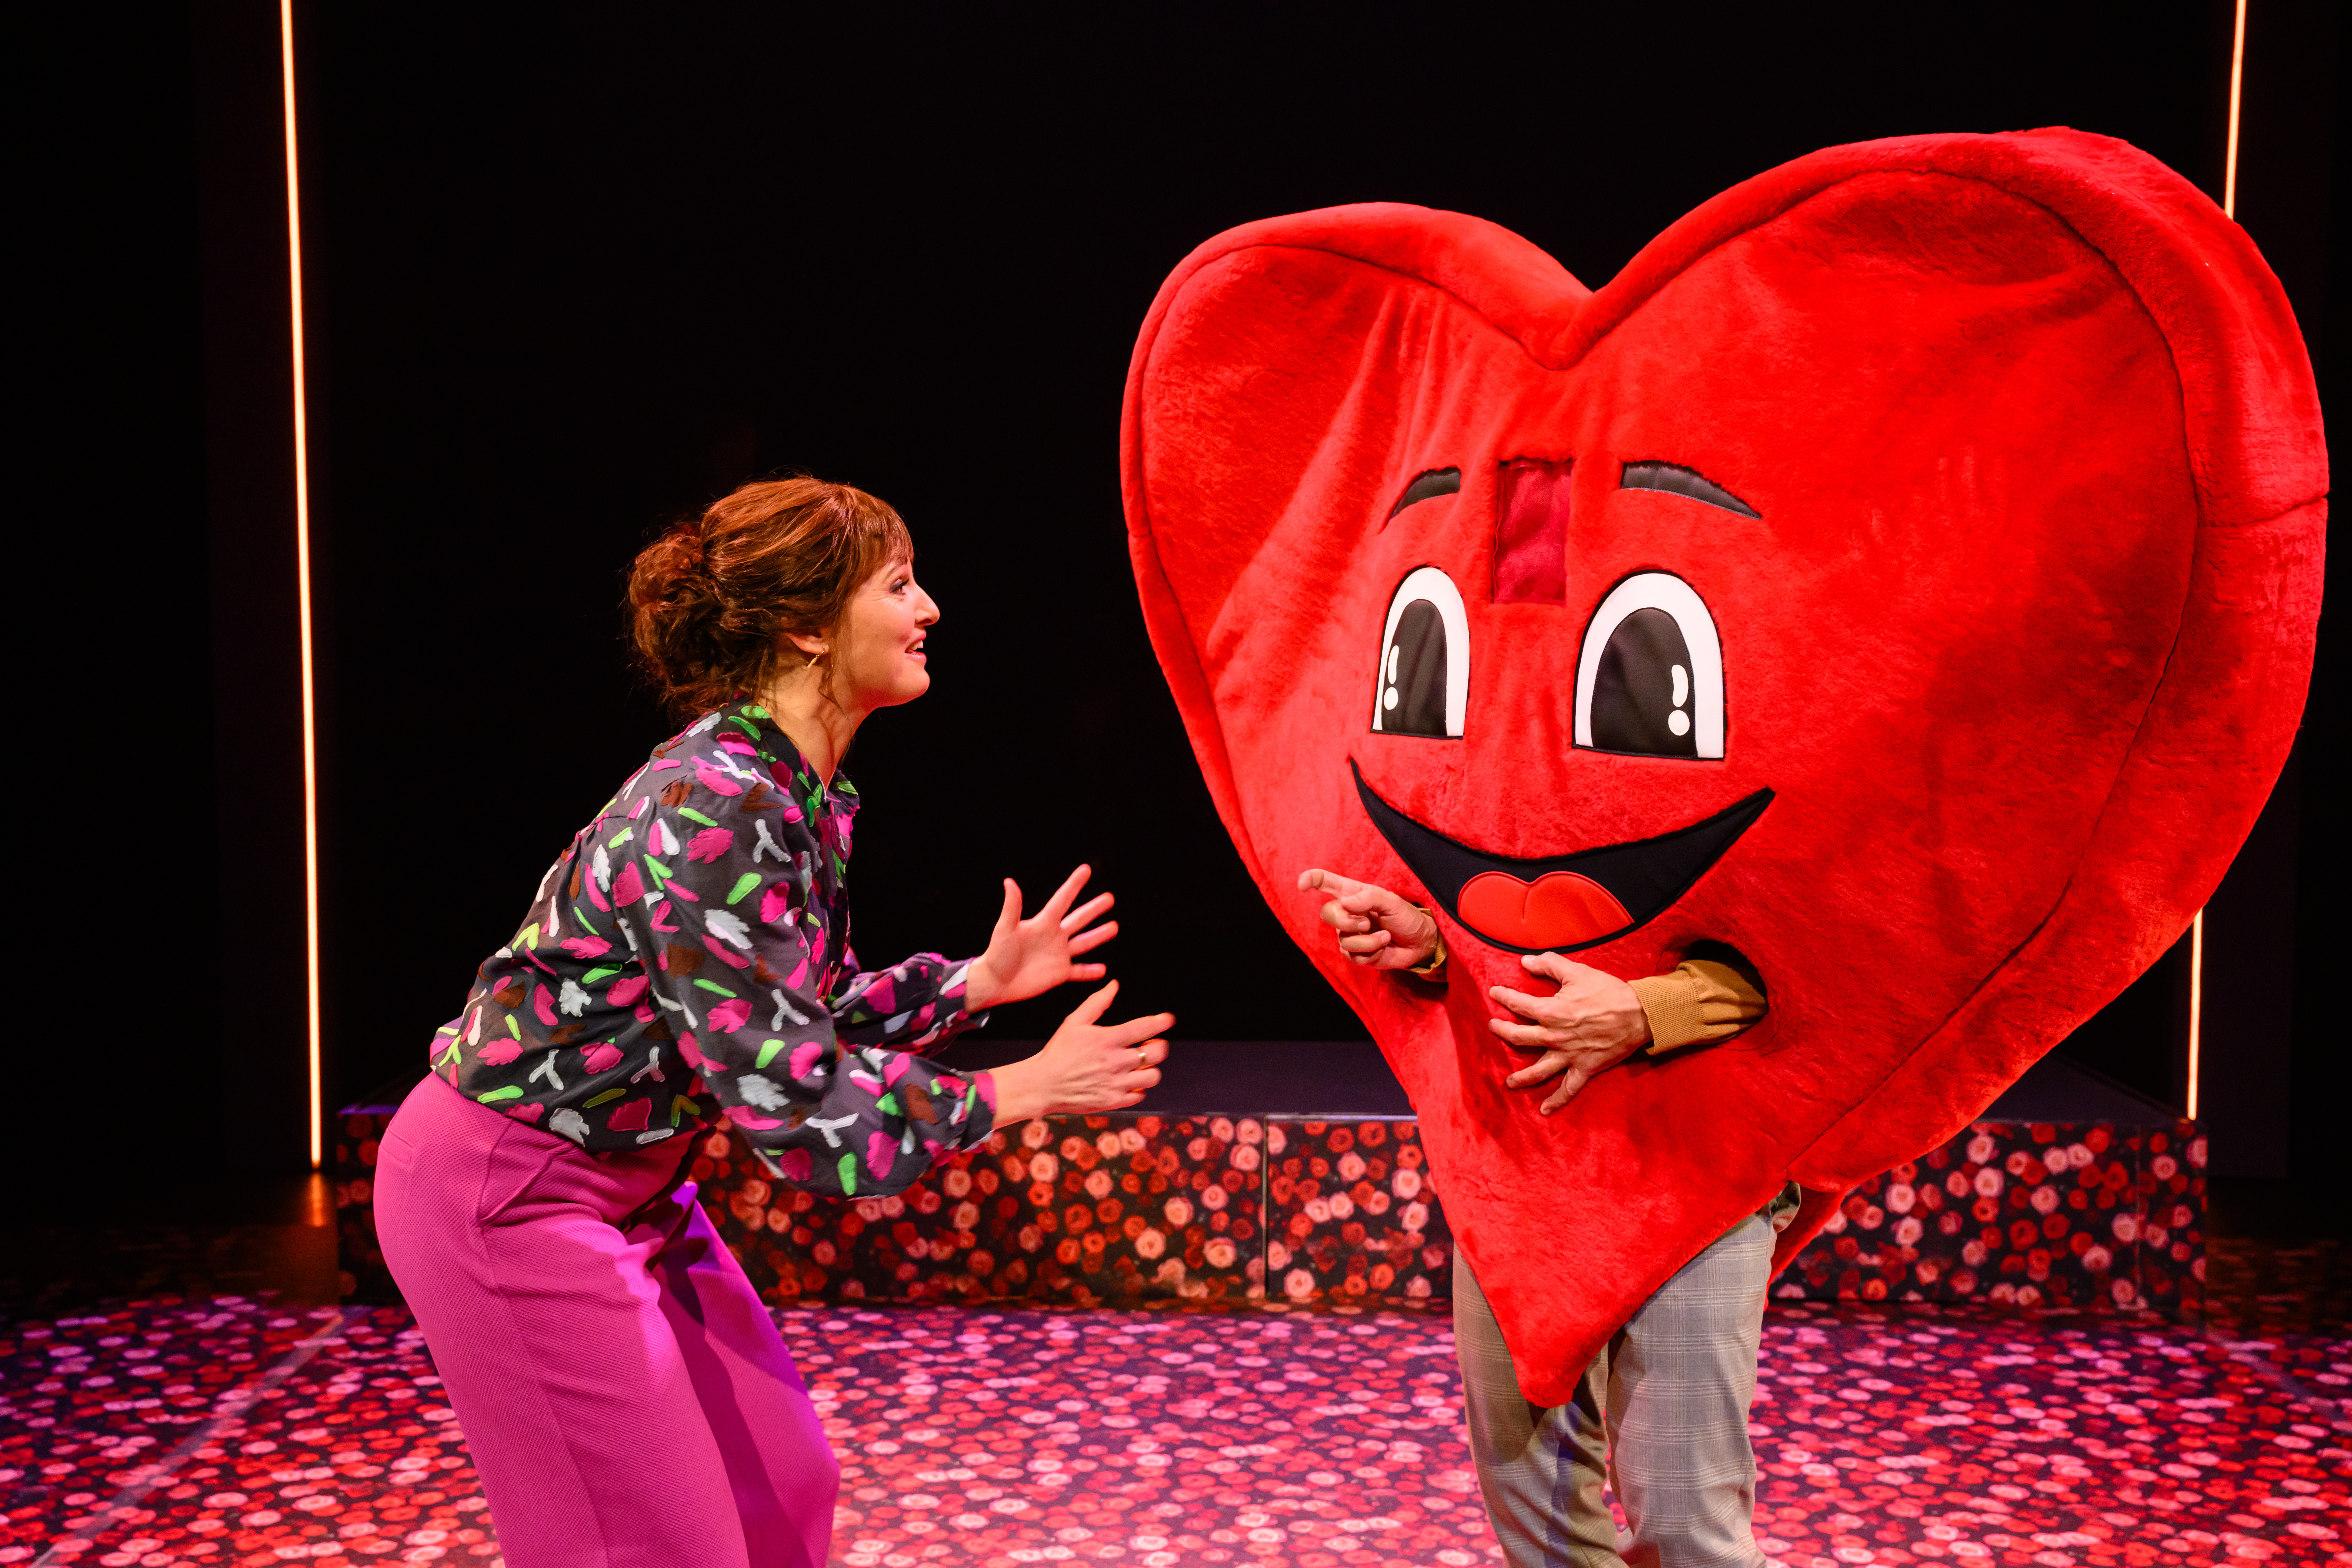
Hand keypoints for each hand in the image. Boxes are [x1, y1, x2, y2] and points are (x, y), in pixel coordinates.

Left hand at [965, 865, 1116, 1011]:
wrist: (994, 982)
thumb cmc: (997, 954)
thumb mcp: (1005, 928)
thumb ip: (1012, 907)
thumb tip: (1009, 881)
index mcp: (1043, 923)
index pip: (1062, 900)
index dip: (1074, 885)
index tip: (1086, 869)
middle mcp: (1053, 936)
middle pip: (1078, 919)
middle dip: (1094, 909)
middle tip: (1110, 898)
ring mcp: (1058, 955)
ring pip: (1083, 943)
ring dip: (1098, 935)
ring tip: (1114, 927)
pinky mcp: (1059, 973)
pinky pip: (1078, 971)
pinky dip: (1090, 971)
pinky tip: (1103, 970)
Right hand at [987, 980, 1173, 1121]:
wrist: (1043, 1084)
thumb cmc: (1058, 1051)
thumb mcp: (1074, 1022)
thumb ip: (1097, 1002)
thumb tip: (1114, 985)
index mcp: (1107, 1039)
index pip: (1144, 1027)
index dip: (1161, 1021)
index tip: (1169, 1019)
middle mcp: (1115, 1062)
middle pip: (1156, 1053)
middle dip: (1160, 1046)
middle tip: (1151, 1045)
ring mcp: (1115, 1084)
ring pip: (1153, 1077)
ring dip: (1151, 1069)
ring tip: (1141, 1065)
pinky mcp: (1113, 1101)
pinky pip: (1140, 1095)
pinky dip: (1139, 1088)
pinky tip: (1129, 1081)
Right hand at [1295, 868, 1439, 969]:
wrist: (1418, 942)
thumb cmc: (1405, 916)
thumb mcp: (1392, 901)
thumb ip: (1369, 898)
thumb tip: (1344, 903)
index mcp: (1352, 893)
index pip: (1324, 882)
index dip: (1310, 880)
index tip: (1302, 885)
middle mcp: (1346, 912)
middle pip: (1327, 914)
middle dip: (1347, 921)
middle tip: (1368, 923)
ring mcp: (1349, 934)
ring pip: (1343, 940)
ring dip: (1368, 941)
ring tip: (1385, 936)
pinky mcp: (1355, 954)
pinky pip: (1353, 956)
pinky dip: (1372, 953)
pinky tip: (1383, 947)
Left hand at [1489, 952, 1650, 1113]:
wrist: (1638, 1014)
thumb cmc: (1608, 991)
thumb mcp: (1577, 972)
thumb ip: (1549, 964)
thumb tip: (1525, 961)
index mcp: (1551, 1012)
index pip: (1518, 1004)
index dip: (1504, 997)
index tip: (1494, 993)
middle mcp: (1554, 1037)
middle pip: (1519, 1037)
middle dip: (1502, 1032)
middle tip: (1493, 1028)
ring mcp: (1568, 1055)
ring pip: (1538, 1070)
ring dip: (1521, 1077)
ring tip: (1509, 1082)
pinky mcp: (1584, 1068)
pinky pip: (1567, 1089)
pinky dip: (1556, 1101)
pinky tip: (1544, 1111)